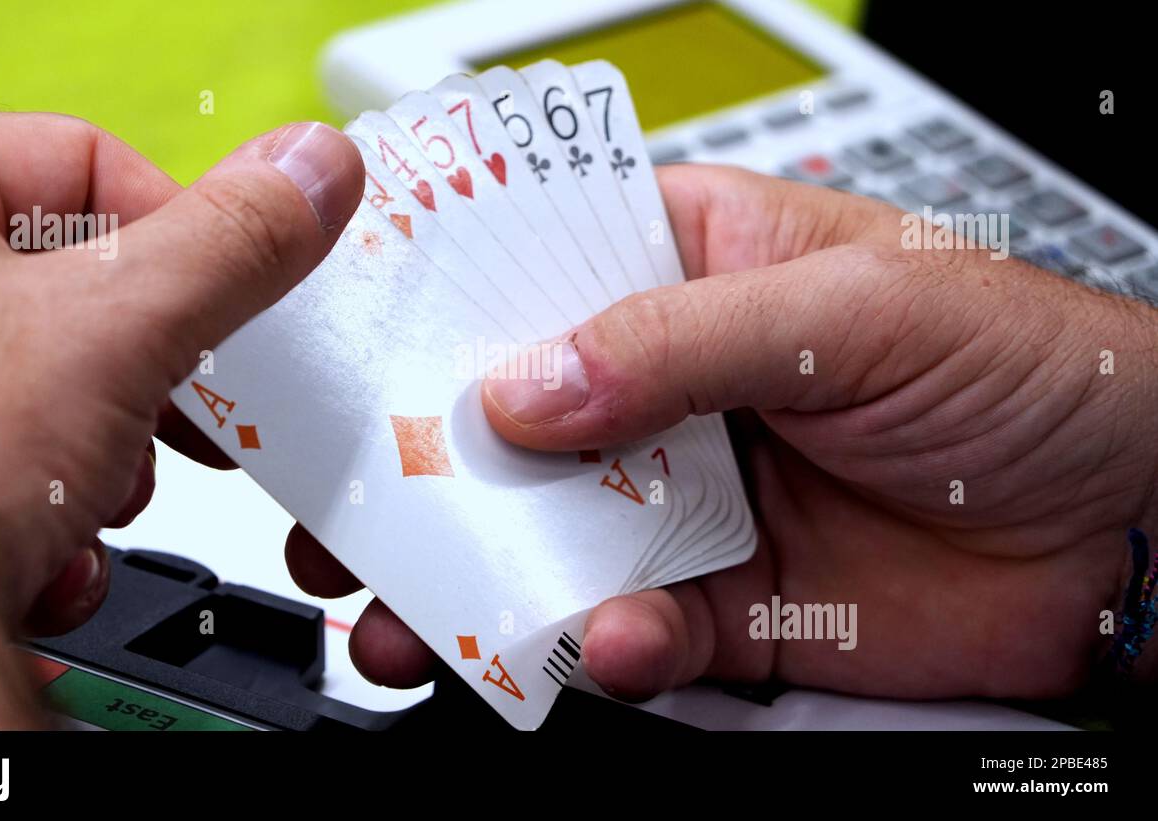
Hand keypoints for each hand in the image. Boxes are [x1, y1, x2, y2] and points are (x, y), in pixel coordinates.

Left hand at [0, 113, 362, 725]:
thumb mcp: (118, 329)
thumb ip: (232, 241)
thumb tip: (312, 168)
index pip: (82, 159)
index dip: (168, 232)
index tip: (205, 298)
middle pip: (82, 282)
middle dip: (140, 370)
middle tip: (161, 401)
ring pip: (65, 378)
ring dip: (110, 449)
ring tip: (91, 487)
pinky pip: (23, 447)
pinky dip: (60, 501)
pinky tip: (48, 540)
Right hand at [287, 165, 1157, 699]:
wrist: (1131, 528)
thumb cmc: (1025, 366)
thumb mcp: (851, 308)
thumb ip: (678, 342)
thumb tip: (526, 387)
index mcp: (698, 268)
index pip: (540, 264)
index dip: (444, 298)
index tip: (358, 342)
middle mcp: (676, 384)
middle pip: (517, 416)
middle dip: (430, 462)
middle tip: (353, 498)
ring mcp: (694, 494)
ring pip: (553, 533)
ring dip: (482, 576)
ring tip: (415, 610)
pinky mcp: (726, 599)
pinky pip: (633, 626)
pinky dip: (608, 642)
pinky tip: (611, 638)